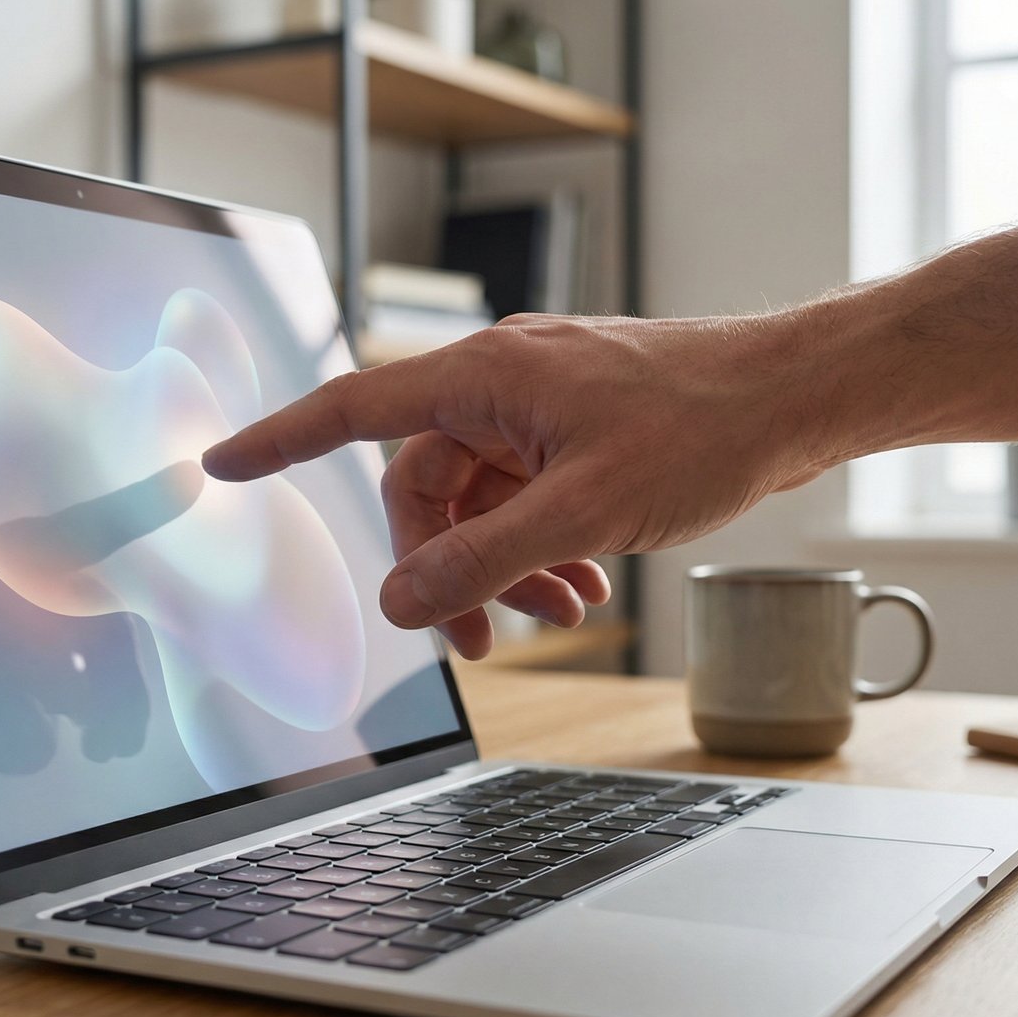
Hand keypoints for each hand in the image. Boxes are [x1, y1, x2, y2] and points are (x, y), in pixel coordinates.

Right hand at [202, 311, 826, 658]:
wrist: (796, 395)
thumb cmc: (704, 425)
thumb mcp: (584, 510)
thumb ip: (485, 559)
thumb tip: (403, 604)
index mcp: (484, 377)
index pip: (352, 407)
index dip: (279, 439)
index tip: (221, 463)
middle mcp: (501, 383)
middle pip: (424, 485)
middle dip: (446, 565)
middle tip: (484, 638)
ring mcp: (540, 406)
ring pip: (480, 499)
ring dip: (503, 564)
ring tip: (558, 613)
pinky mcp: (576, 429)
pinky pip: (526, 494)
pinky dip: (540, 546)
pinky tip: (584, 587)